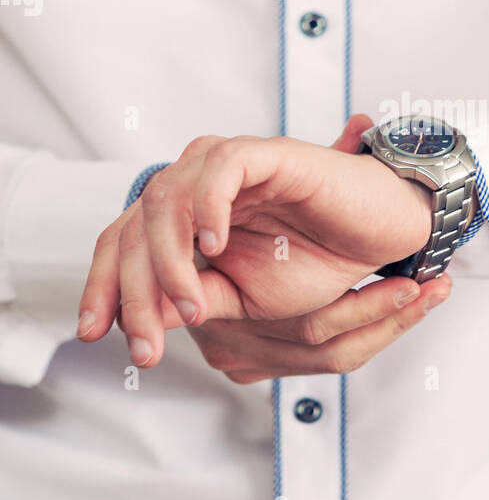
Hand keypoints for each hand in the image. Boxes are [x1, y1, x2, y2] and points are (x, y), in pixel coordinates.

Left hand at [79, 115, 444, 371]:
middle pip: (134, 227)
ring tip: (190, 308)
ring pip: (164, 200)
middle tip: (144, 345)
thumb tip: (139, 319)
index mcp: (185, 217)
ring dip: (168, 263)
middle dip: (132, 292)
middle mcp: (195, 184)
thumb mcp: (244, 300)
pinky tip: (213, 248)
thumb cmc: (319, 264)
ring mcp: (226, 166)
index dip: (103, 286)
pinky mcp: (263, 154)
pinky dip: (208, 208)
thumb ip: (192, 300)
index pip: (123, 243)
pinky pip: (220, 169)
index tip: (96, 335)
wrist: (382, 240)